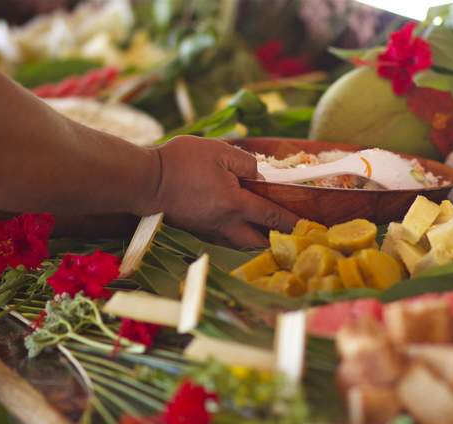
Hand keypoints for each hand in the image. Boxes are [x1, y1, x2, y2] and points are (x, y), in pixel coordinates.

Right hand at [149, 136, 298, 247]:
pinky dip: (238, 235)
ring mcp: (209, 230)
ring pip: (241, 243)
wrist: (144, 181)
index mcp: (235, 204)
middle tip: (287, 231)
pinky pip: (225, 238)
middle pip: (258, 241)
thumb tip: (259, 176)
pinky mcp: (196, 230)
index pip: (272, 216)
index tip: (309, 227)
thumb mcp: (218, 151)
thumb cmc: (180, 162)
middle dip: (275, 239)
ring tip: (265, 229)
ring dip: (256, 239)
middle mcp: (225, 224)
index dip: (293, 222)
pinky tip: (238, 224)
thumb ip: (246, 163)